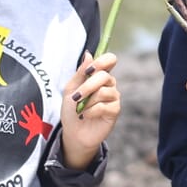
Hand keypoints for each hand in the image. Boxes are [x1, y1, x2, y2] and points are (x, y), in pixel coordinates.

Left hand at [61, 51, 119, 168]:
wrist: (73, 132)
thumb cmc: (71, 109)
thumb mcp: (71, 88)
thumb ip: (80, 73)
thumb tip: (89, 54)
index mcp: (99, 76)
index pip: (110, 60)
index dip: (103, 61)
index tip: (90, 69)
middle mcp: (109, 84)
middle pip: (105, 76)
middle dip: (87, 86)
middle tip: (75, 97)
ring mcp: (113, 97)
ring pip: (103, 92)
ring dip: (87, 101)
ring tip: (80, 109)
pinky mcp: (115, 111)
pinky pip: (103, 106)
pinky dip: (90, 111)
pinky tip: (86, 116)